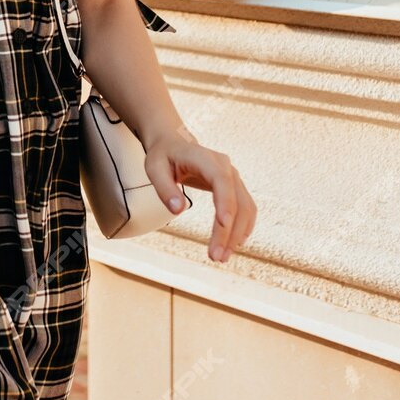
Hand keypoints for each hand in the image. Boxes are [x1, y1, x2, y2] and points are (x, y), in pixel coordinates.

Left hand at [144, 128, 255, 263]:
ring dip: (237, 234)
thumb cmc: (162, 156)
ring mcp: (233, 176)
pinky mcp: (234, 187)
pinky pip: (245, 208)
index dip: (225, 202)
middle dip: (229, 231)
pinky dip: (242, 227)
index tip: (223, 225)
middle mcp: (225, 167)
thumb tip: (178, 210)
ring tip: (222, 257)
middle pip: (236, 200)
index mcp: (205, 158)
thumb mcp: (154, 168)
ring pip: (245, 207)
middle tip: (217, 257)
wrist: (173, 143)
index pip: (221, 181)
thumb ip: (164, 188)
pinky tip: (234, 244)